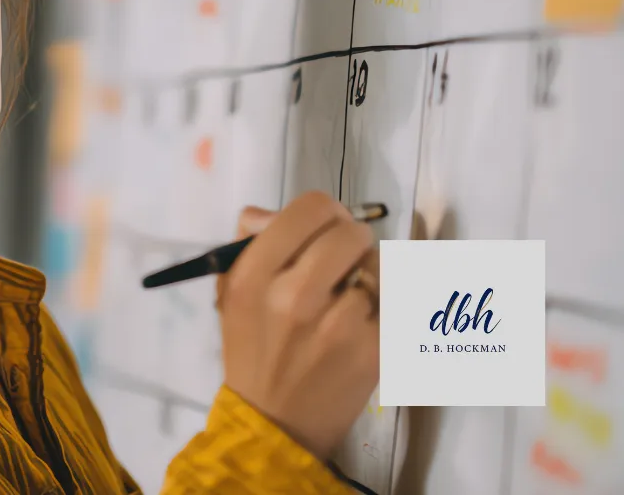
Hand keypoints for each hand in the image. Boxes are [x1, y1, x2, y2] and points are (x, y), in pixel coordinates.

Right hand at [215, 192, 379, 460]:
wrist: (273, 423)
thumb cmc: (252, 348)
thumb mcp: (232, 289)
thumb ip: (251, 240)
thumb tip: (272, 212)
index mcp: (254, 275)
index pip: (310, 208)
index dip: (324, 212)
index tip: (325, 229)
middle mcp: (294, 296)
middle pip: (350, 232)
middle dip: (351, 240)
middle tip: (344, 261)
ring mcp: (337, 326)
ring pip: (379, 266)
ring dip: (369, 274)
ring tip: (354, 294)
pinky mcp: (374, 352)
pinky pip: (400, 301)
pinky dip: (391, 304)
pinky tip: (372, 315)